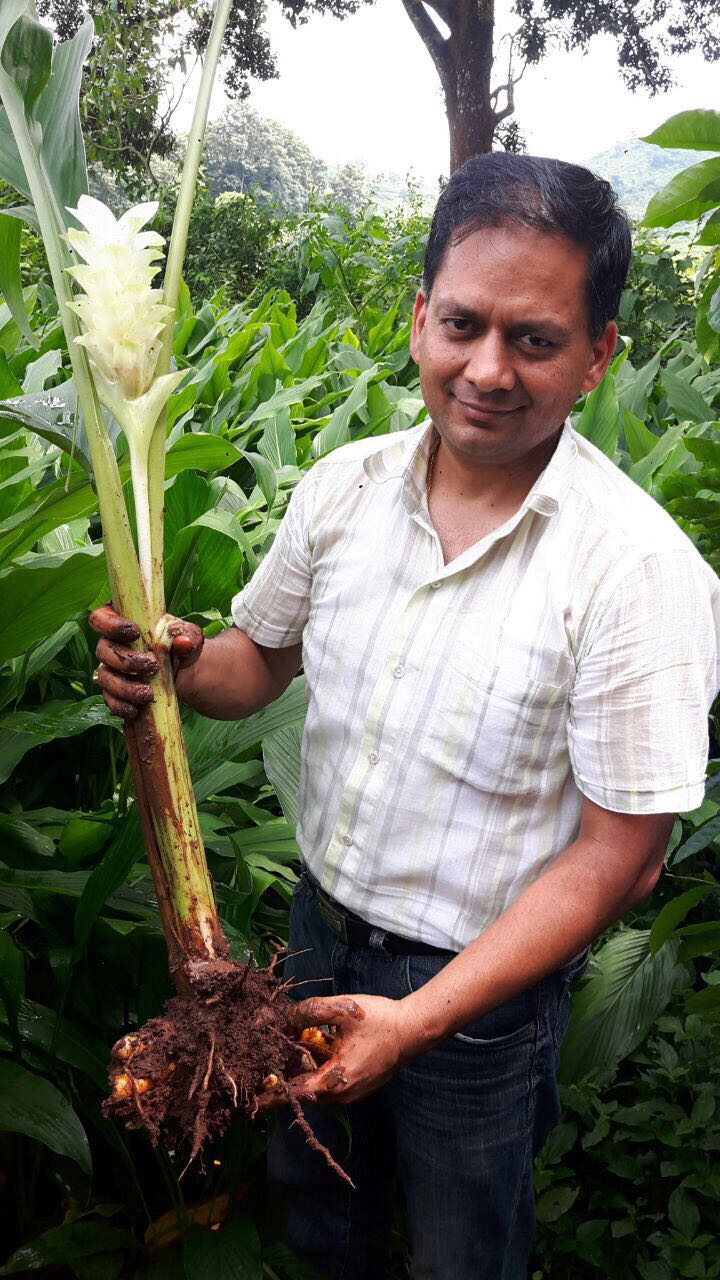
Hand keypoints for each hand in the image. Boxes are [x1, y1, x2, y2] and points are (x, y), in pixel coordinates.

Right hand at [88, 604, 202, 719]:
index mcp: (122, 622)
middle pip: (102, 650)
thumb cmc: (179, 644)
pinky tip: (136, 709)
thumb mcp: (188, 636)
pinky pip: (108, 699)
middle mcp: (110, 644)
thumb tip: (183, 643)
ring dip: (124, 688)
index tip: (134, 632)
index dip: (110, 625)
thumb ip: (187, 636)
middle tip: (152, 666)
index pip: (101, 617)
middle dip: (126, 662)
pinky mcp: (114, 690)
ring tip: (148, 694)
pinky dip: (120, 705)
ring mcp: (110, 668)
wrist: (183, 670)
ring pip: (104, 678)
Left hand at [258, 994, 425, 1109]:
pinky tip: (318, 1050)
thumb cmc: (380, 1019)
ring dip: (304, 1074)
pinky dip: (319, 1072)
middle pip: (305, 1092)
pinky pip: (332, 1085)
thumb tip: (285, 1019)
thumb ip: (309, 1012)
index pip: (295, 1094)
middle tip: (266, 1069)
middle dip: (285, 1081)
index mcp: (336, 1079)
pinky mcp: (361, 1085)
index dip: (272, 1098)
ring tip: (289, 1056)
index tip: (252, 1105)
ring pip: (318, 1089)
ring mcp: (354, 1092)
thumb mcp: (341, 1010)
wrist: (414, 1029)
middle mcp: (343, 1093)